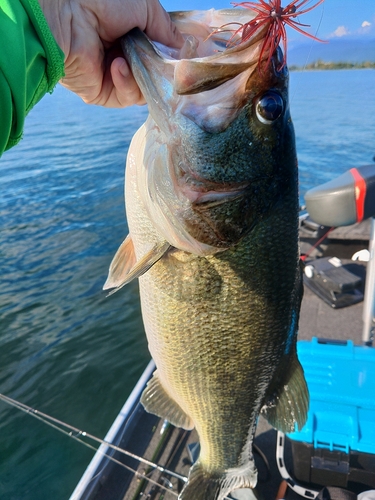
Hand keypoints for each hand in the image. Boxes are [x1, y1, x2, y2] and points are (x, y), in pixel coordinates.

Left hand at [38, 0, 182, 106]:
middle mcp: (125, 58)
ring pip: (145, 90)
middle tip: (167, 66)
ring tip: (134, 59)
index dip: (174, 59)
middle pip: (156, 77)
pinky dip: (126, 83)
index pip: (161, 56)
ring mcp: (114, 78)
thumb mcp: (145, 8)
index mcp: (133, 37)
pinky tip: (117, 66)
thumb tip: (183, 48)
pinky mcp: (103, 94)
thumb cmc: (103, 3)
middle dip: (162, 72)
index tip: (185, 61)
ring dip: (144, 76)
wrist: (66, 16)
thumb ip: (167, 29)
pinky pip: (127, 97)